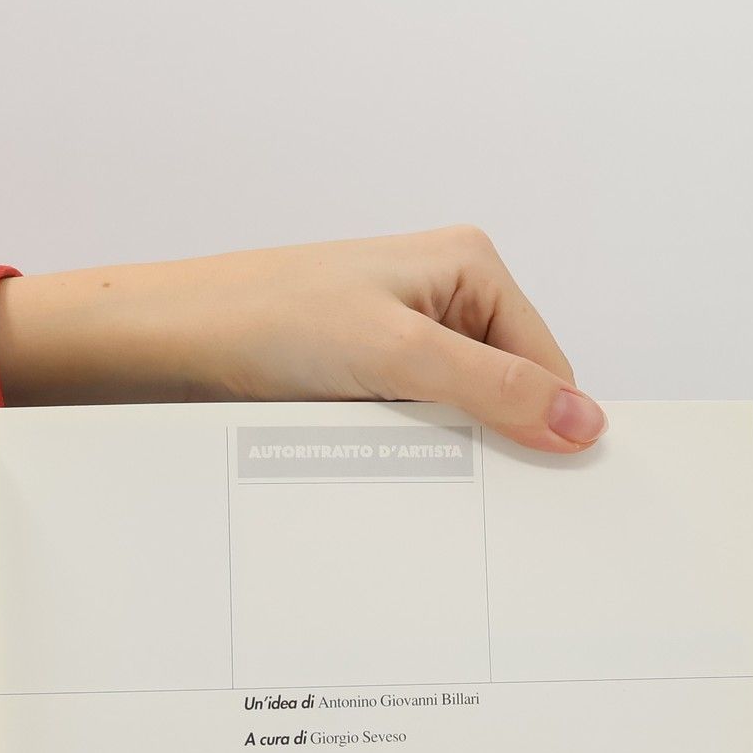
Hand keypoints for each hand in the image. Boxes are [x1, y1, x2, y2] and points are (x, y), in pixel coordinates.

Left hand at [0, 225, 604, 450]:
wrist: (168, 339)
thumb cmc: (267, 319)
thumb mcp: (397, 355)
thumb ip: (493, 389)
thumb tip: (584, 421)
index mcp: (470, 265)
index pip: (547, 365)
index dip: (543, 426)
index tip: (532, 486)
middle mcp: (442, 293)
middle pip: (505, 391)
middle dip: (486, 439)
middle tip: (458, 483)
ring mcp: (399, 334)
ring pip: (454, 414)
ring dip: (435, 448)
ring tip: (398, 460)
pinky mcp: (360, 371)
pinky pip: (407, 423)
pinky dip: (398, 448)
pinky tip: (372, 461)